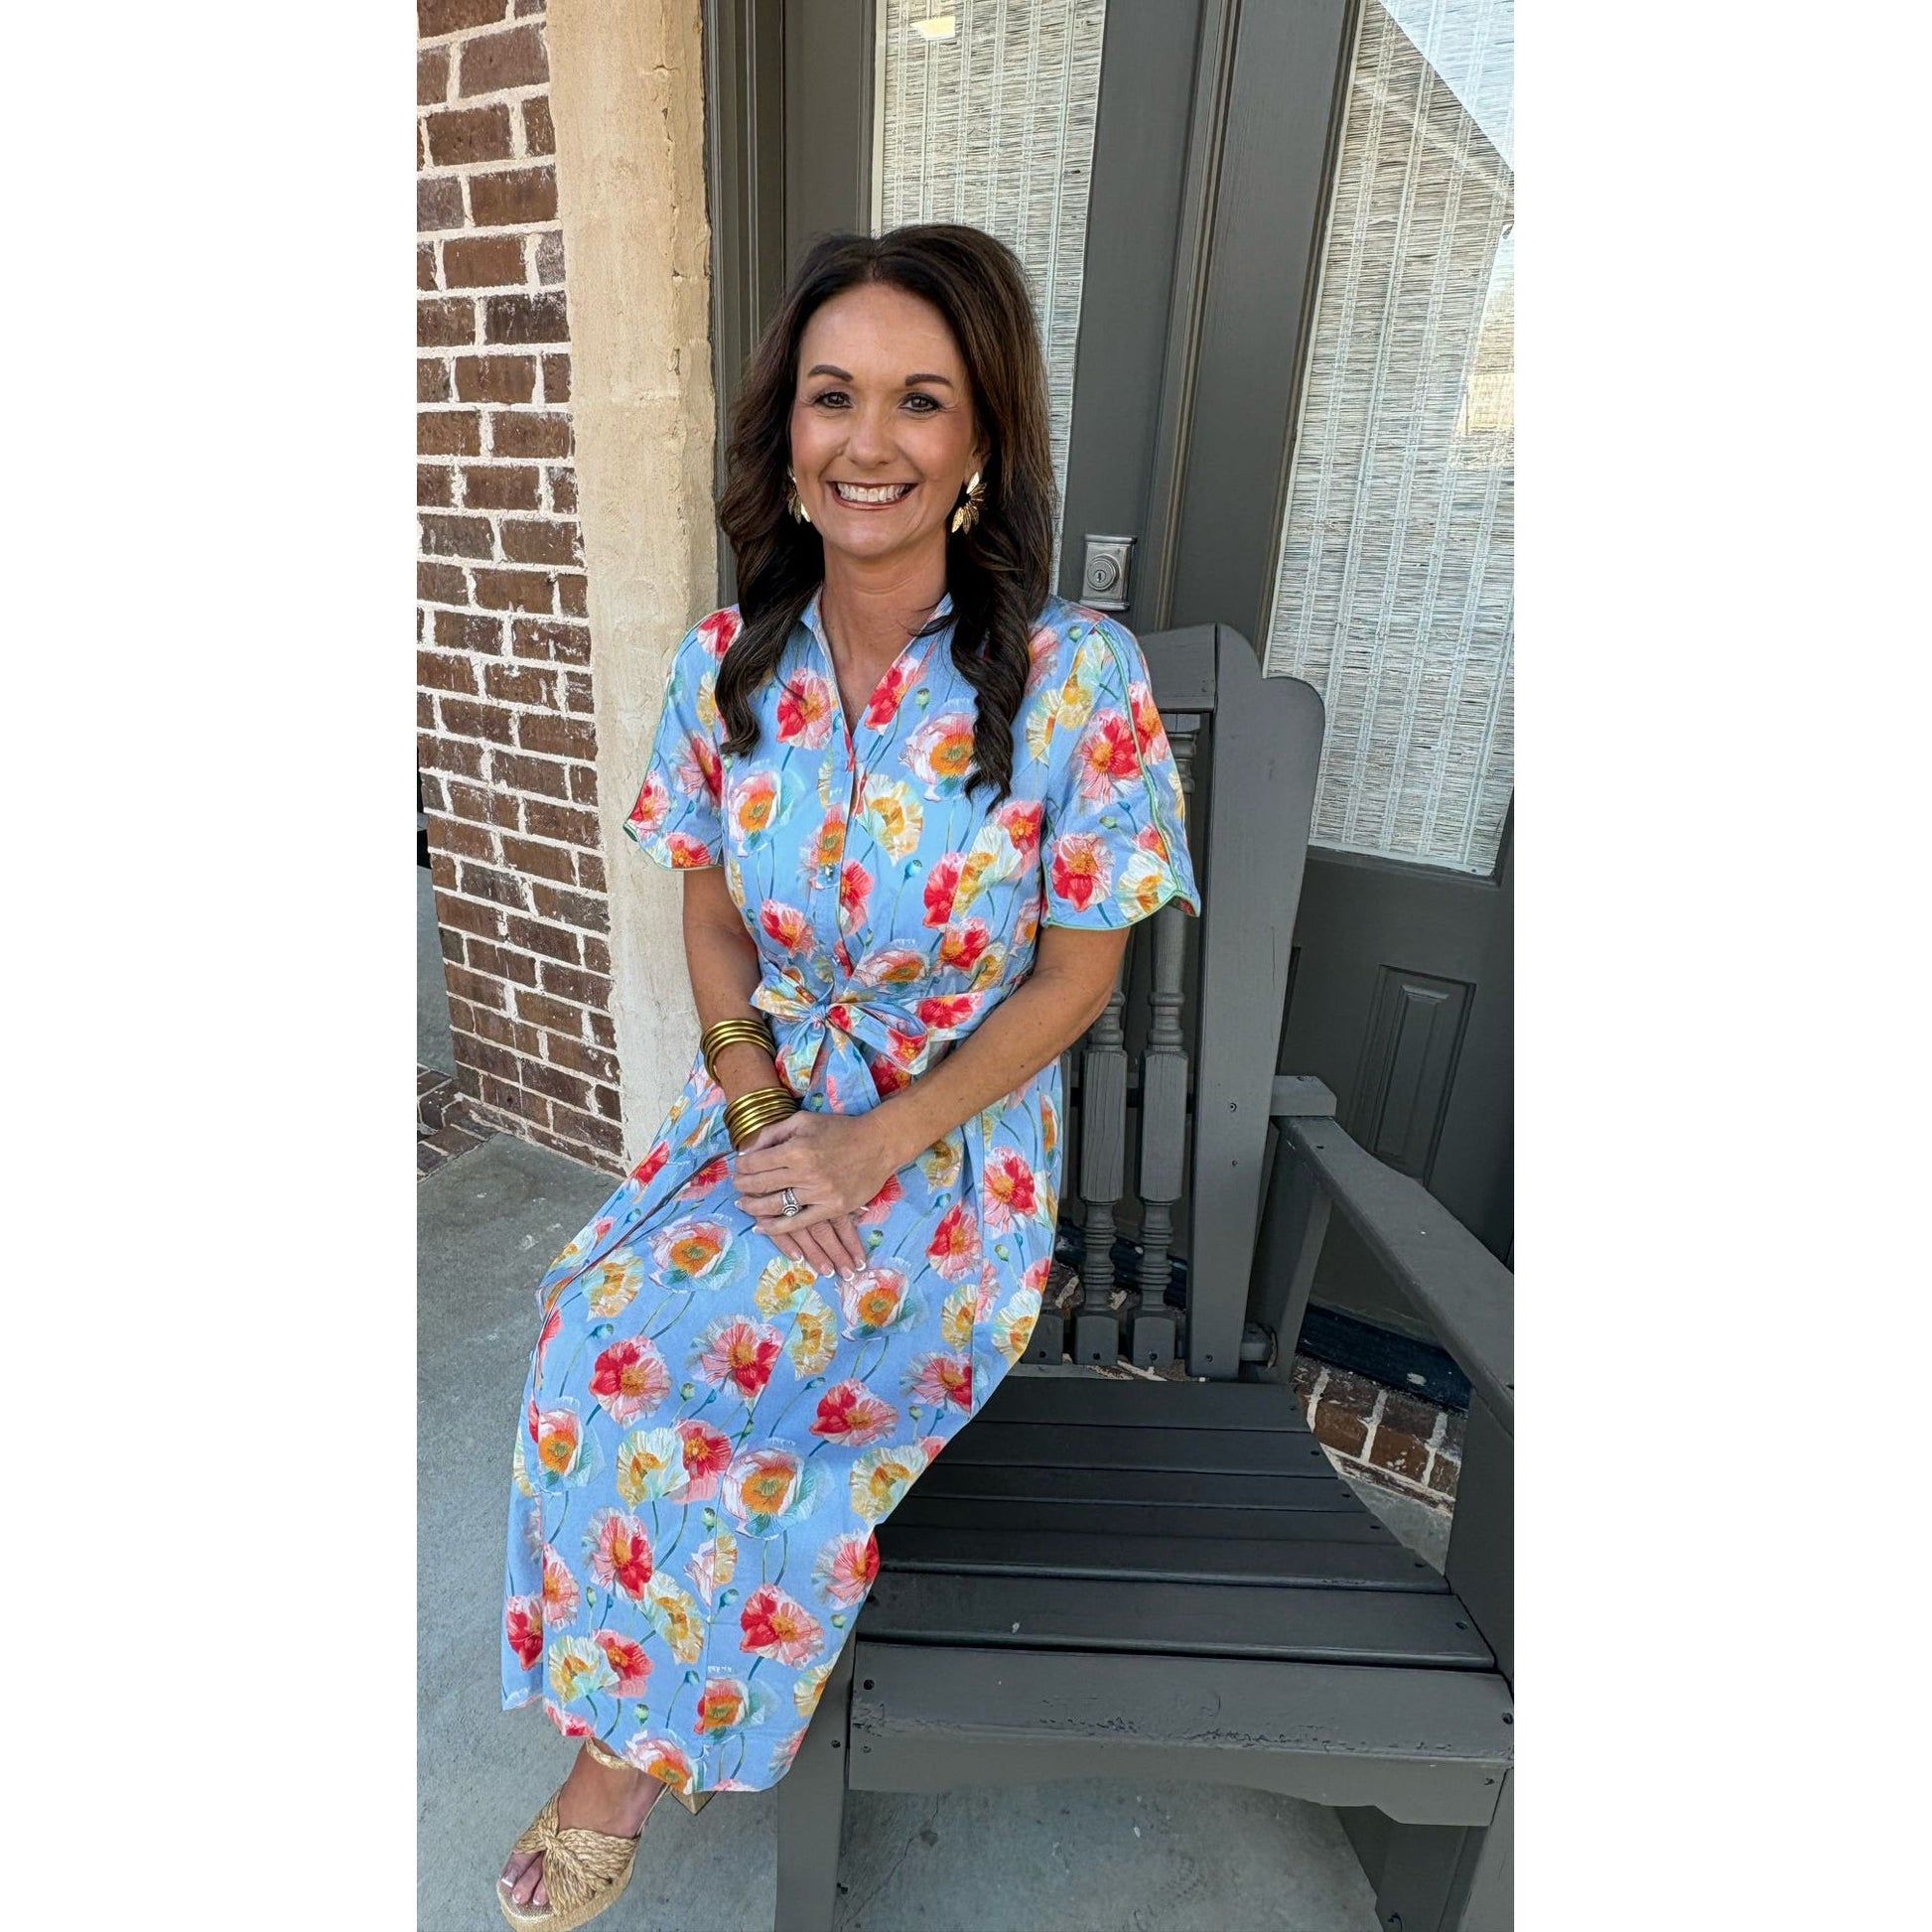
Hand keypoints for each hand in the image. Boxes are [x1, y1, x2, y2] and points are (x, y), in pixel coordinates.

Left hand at [736, 1111, 900, 1277]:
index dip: (741, 1167)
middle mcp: (805, 1173)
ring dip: (754, 1207)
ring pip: (776, 1205)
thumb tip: (747, 1151)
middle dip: (742, 1186)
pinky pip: (798, 1223)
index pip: (755, 1163)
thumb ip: (773, 1133)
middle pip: (761, 1185)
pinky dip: (777, 1227)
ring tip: (743, 1205)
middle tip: (736, 1186)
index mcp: (796, 1149)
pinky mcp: (832, 1208)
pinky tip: (762, 1227)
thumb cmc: (839, 1129)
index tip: (738, 1168)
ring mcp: (819, 1193)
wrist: (878, 1144)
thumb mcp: (803, 1120)